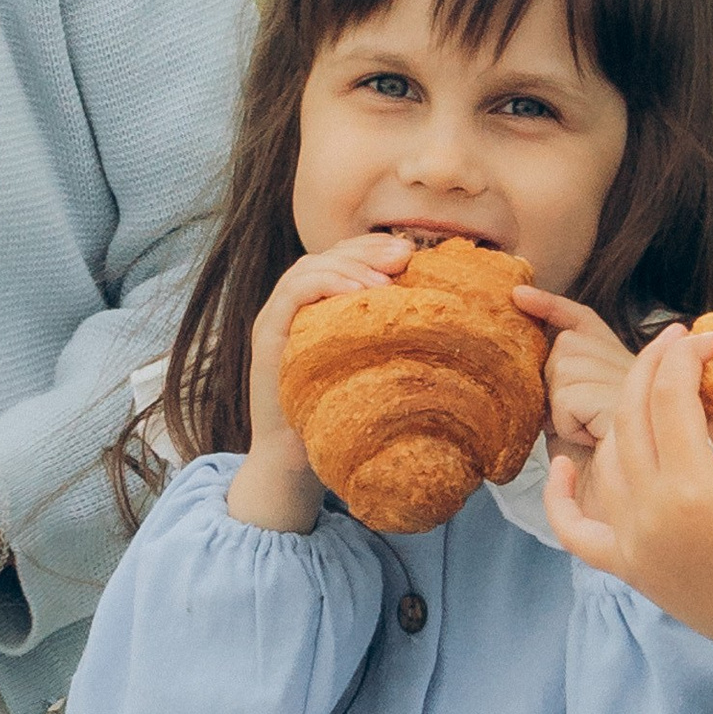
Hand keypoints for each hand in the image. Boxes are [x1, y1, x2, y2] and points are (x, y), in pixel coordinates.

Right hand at [228, 233, 414, 533]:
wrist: (292, 464)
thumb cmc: (338, 421)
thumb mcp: (370, 371)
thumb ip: (389, 343)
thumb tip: (446, 323)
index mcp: (316, 309)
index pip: (343, 261)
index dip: (374, 249)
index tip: (412, 252)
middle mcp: (291, 308)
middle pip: (327, 256)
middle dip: (368, 249)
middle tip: (406, 253)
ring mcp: (275, 319)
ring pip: (309, 268)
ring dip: (351, 265)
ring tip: (387, 276)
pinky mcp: (266, 336)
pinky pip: (293, 294)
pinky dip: (326, 285)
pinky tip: (359, 294)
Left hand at [515, 288, 635, 464]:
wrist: (612, 514)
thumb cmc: (589, 472)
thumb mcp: (566, 418)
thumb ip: (559, 383)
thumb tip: (532, 344)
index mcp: (620, 364)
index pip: (582, 321)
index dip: (550, 306)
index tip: (517, 296)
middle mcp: (636, 367)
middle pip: (565, 343)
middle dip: (553, 381)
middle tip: (573, 422)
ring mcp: (637, 384)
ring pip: (564, 366)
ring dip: (561, 407)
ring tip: (584, 435)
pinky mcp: (629, 403)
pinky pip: (569, 395)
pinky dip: (567, 422)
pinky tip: (588, 441)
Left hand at [544, 327, 712, 713]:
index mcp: (692, 486)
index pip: (670, 396)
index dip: (685, 355)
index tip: (706, 337)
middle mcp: (648, 511)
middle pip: (631, 415)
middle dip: (651, 368)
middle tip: (676, 343)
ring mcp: (629, 541)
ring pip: (607, 454)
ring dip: (626, 414)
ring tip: (655, 391)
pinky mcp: (622, 565)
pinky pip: (574, 526)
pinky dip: (562, 494)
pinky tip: (565, 461)